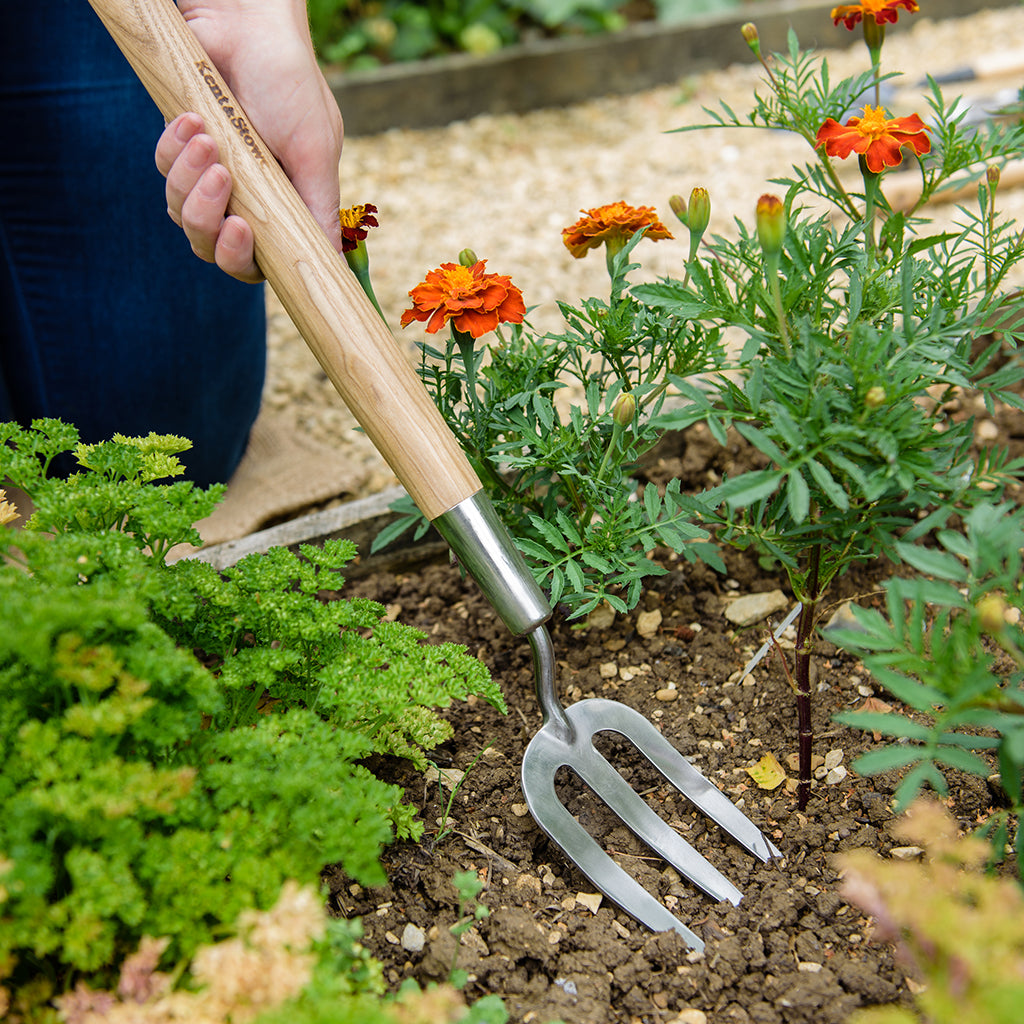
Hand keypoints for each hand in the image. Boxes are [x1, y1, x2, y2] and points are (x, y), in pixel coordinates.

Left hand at [155, 0, 343, 281]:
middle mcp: (248, 200)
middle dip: (207, 219)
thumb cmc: (290, 83)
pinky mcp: (182, 150)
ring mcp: (213, 176)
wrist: (245, 23)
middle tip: (222, 179)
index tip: (242, 231)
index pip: (257, 261)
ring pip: (182, 213)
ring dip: (190, 181)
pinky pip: (164, 170)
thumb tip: (333, 267)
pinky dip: (175, 150)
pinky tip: (192, 120)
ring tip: (207, 138)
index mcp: (284, 209)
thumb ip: (320, 209)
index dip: (243, 260)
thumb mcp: (315, 151)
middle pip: (211, 247)